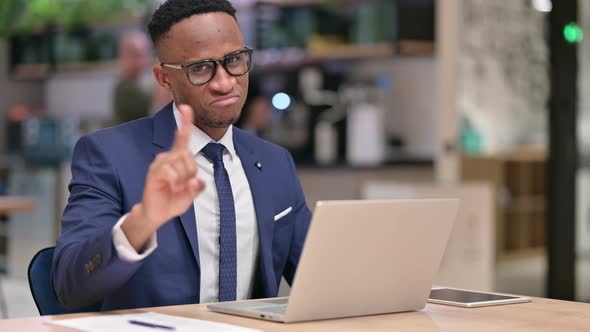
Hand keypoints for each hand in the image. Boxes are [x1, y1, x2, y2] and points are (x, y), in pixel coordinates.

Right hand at [140, 104, 205, 225]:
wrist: (157, 213)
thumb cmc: (173, 200)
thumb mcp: (190, 194)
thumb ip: (197, 187)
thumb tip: (197, 181)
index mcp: (178, 159)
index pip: (182, 138)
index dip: (185, 122)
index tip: (186, 107)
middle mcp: (167, 157)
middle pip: (188, 155)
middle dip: (191, 172)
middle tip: (184, 185)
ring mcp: (160, 164)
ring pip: (180, 163)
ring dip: (183, 178)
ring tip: (176, 187)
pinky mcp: (154, 172)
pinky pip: (170, 172)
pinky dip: (175, 182)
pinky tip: (171, 187)